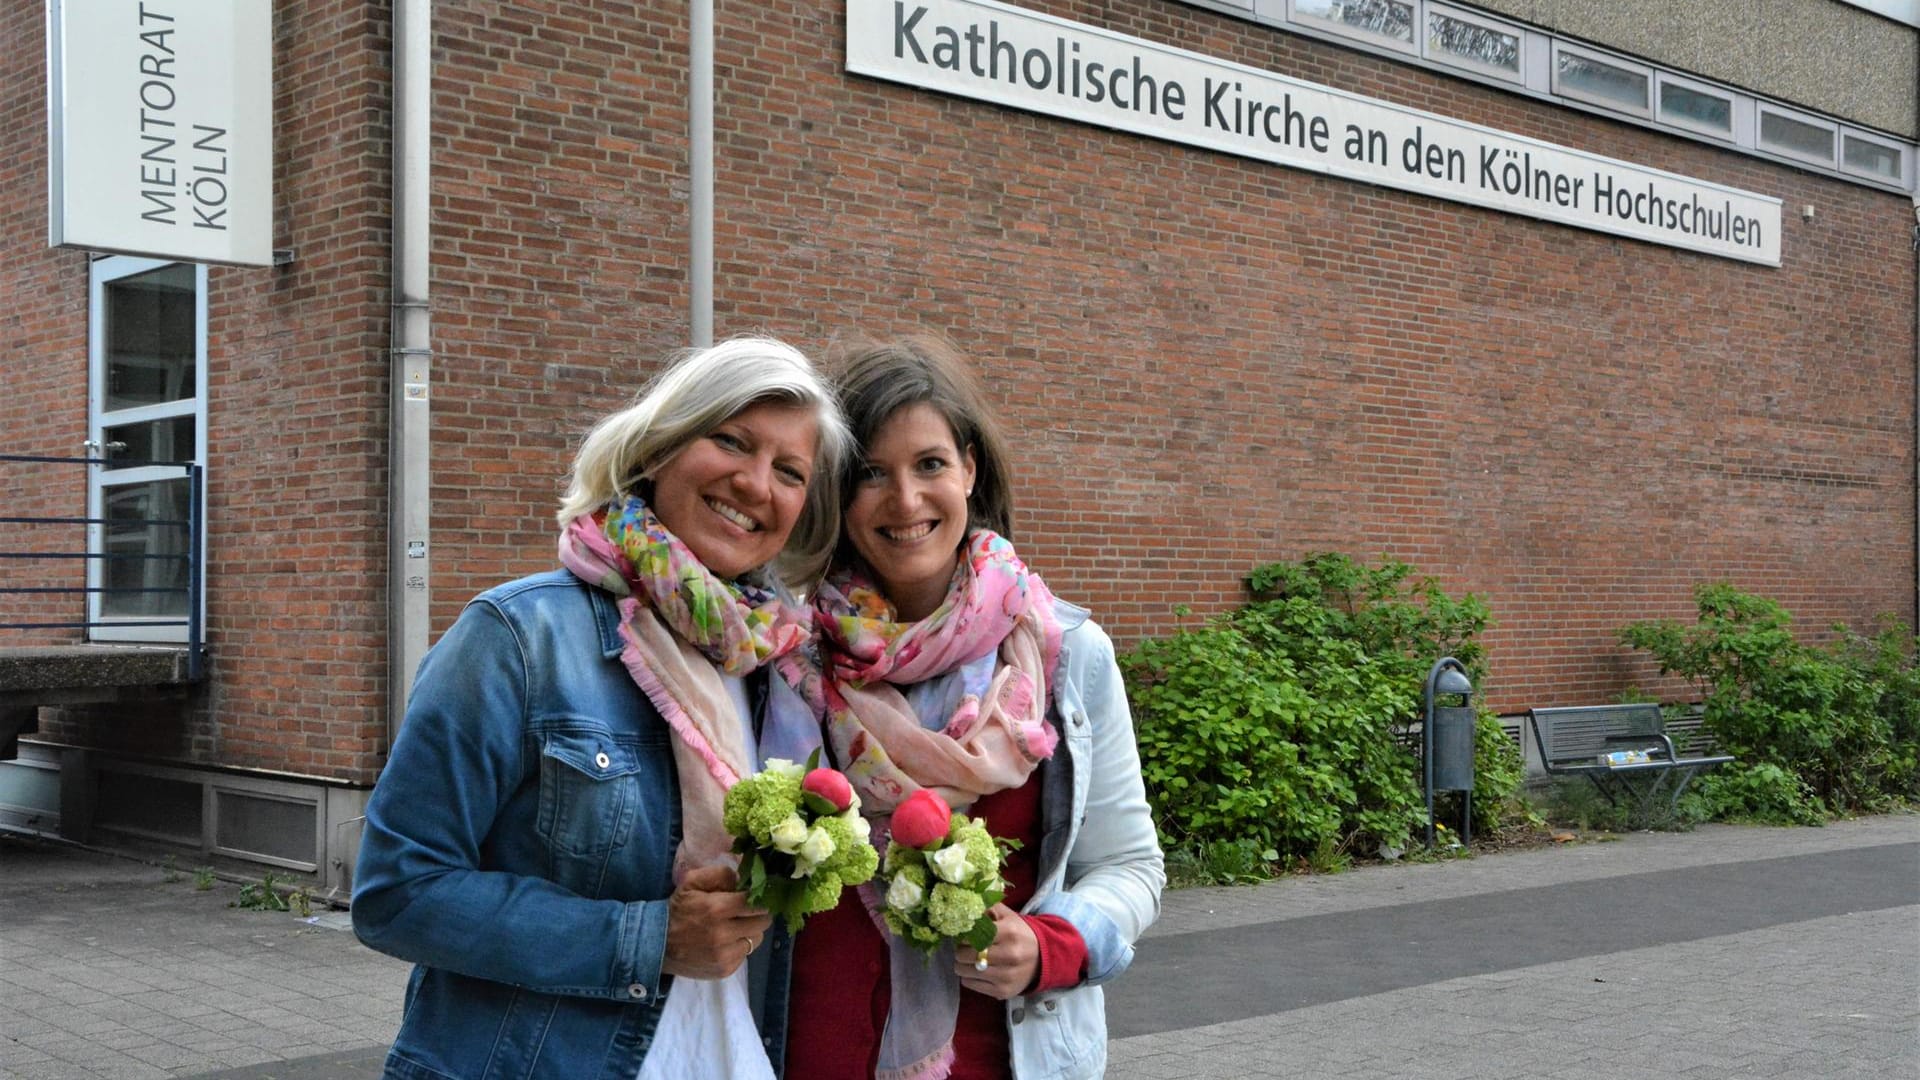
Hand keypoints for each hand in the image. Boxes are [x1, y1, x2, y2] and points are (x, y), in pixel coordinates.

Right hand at [661, 864, 772, 980]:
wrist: (657, 944)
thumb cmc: (678, 909)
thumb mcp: (692, 881)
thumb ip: (720, 874)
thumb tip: (743, 880)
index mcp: (717, 909)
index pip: (755, 902)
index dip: (757, 897)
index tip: (754, 896)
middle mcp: (724, 934)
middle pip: (762, 921)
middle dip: (757, 913)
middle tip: (746, 911)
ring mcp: (725, 955)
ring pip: (757, 939)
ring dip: (749, 931)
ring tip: (733, 927)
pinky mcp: (725, 970)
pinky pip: (745, 954)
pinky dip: (739, 947)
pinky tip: (725, 943)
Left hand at [954, 903, 1037, 998]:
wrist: (1042, 959)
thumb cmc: (1020, 935)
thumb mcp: (1008, 916)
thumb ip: (987, 907)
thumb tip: (966, 908)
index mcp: (1009, 933)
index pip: (974, 935)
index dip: (964, 936)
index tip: (964, 937)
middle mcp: (1009, 955)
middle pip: (967, 955)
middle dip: (960, 951)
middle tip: (963, 949)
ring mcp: (1006, 976)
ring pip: (966, 971)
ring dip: (961, 965)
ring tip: (967, 960)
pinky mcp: (1002, 991)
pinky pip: (970, 984)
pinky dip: (968, 977)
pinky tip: (975, 971)